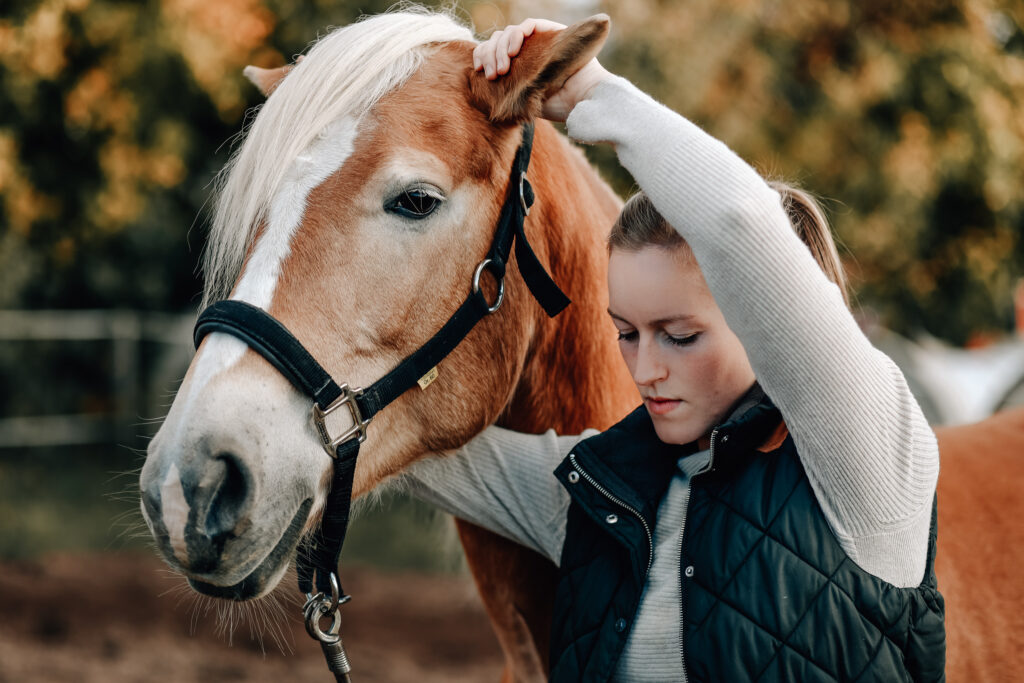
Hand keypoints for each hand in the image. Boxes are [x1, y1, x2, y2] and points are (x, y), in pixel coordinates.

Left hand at [473, 18, 611, 121]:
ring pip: (509, 32)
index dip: (482, 57)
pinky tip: (513, 51)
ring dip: (501, 48)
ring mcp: (540, 40)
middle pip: (498, 40)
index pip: (494, 52)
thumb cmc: (558, 106)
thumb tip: (481, 92)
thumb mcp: (524, 99)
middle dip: (490, 55)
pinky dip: (517, 35)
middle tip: (492, 74)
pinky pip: (529, 25)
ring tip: (503, 68)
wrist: (582, 101)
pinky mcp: (553, 32)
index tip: (478, 71)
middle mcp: (529, 50)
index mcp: (520, 64)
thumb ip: (507, 89)